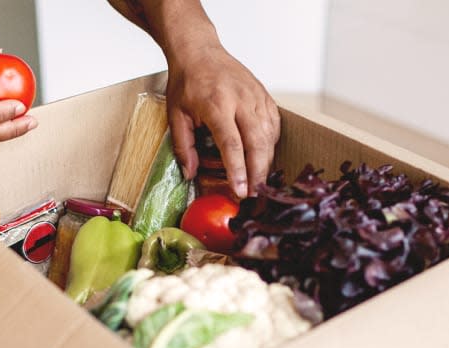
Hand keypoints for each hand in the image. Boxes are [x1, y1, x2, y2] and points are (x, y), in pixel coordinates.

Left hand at [166, 42, 279, 197]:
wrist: (200, 51)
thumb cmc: (187, 82)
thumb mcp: (175, 115)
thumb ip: (183, 146)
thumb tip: (190, 174)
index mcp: (217, 105)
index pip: (232, 144)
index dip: (237, 171)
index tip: (240, 191)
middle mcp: (241, 101)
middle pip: (257, 143)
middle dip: (258, 172)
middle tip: (254, 194)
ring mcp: (256, 97)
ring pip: (269, 136)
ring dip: (266, 162)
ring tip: (258, 182)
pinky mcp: (264, 96)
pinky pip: (273, 125)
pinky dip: (270, 144)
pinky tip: (262, 157)